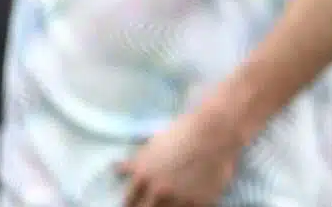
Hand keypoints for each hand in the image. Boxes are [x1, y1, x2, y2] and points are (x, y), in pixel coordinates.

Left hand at [117, 95, 247, 206]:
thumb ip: (135, 162)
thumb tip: (116, 169)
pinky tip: (190, 203)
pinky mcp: (200, 203)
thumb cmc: (182, 133)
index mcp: (143, 178)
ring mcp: (180, 199)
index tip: (135, 205)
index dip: (131, 205)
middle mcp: (158, 192)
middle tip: (151, 204)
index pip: (128, 203)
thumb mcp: (153, 145)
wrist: (216, 131)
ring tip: (172, 202)